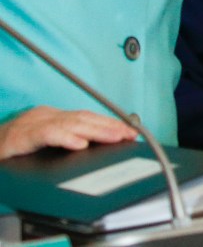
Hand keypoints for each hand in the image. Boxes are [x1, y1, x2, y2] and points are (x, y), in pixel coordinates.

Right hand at [0, 106, 137, 159]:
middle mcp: (44, 116)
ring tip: (115, 137)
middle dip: (109, 126)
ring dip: (96, 131)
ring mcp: (32, 124)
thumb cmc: (11, 149)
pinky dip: (66, 138)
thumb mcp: (41, 143)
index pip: (85, 116)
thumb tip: (91, 147)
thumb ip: (63, 141)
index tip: (129, 130)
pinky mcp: (20, 136)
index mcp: (50, 117)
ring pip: (70, 124)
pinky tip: (81, 144)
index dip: (108, 123)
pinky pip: (47, 134)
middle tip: (129, 134)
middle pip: (82, 118)